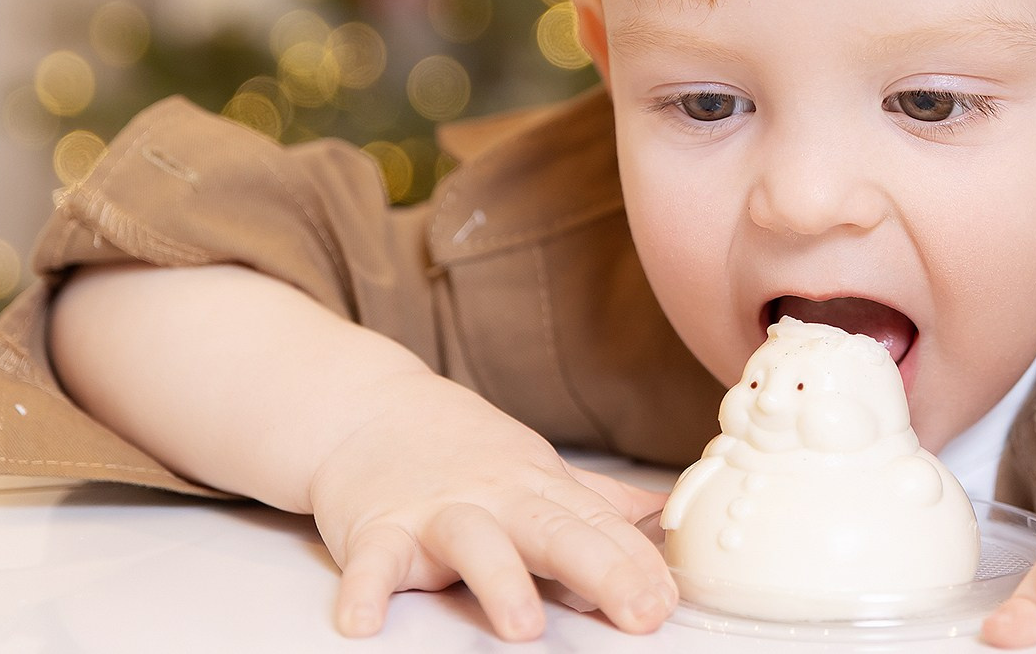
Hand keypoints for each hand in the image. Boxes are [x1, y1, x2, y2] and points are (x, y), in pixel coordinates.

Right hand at [308, 369, 674, 640]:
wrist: (368, 407)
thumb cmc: (463, 451)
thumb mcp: (537, 468)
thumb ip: (598, 501)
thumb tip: (667, 514)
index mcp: (540, 488)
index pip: (601, 526)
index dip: (640, 563)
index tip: (672, 599)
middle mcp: (496, 498)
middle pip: (557, 532)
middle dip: (605, 572)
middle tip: (645, 613)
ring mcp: (436, 512)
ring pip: (475, 544)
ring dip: (500, 582)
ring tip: (525, 628)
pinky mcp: (377, 528)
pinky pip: (373, 563)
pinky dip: (365, 591)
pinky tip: (363, 626)